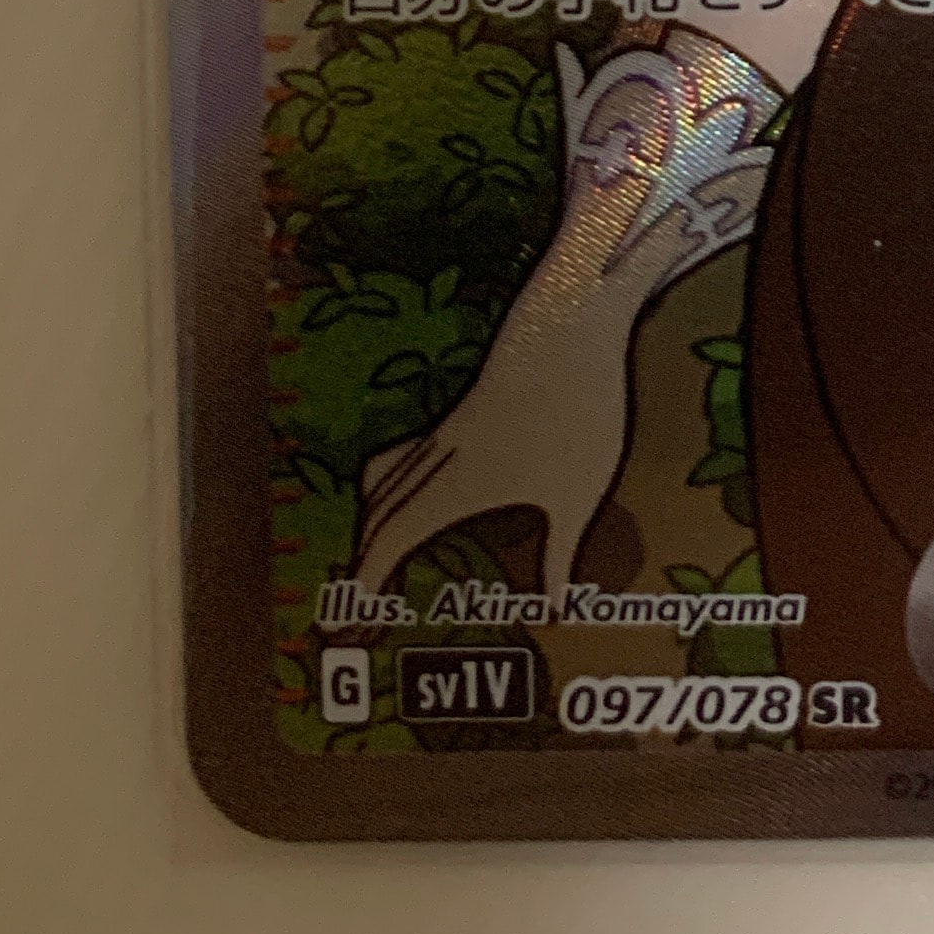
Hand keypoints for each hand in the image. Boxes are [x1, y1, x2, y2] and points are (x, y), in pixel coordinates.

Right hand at [354, 266, 636, 597]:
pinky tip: (419, 493)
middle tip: (360, 597)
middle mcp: (440, 456)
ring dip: (374, 519)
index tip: (354, 611)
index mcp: (457, 484)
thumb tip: (558, 606)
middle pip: (379, 510)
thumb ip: (562, 553)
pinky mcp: (464, 407)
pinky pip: (407, 454)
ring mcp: (448, 427)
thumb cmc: (579, 410)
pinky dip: (394, 484)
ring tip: (379, 553)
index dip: (369, 575)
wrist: (572, 322)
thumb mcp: (579, 494)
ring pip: (387, 478)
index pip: (394, 536)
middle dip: (362, 557)